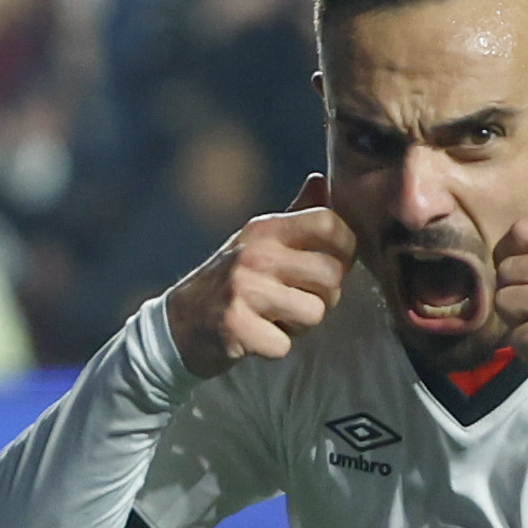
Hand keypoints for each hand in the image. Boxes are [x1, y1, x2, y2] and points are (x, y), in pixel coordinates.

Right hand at [165, 174, 355, 377]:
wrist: (181, 321)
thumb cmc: (232, 279)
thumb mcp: (258, 240)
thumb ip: (296, 214)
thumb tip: (321, 180)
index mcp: (265, 229)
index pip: (329, 222)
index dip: (346, 247)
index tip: (336, 263)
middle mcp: (256, 254)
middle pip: (332, 275)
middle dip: (326, 295)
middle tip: (302, 299)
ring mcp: (244, 290)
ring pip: (315, 313)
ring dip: (302, 324)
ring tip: (277, 317)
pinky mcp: (237, 327)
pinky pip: (286, 344)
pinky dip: (277, 346)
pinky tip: (259, 334)